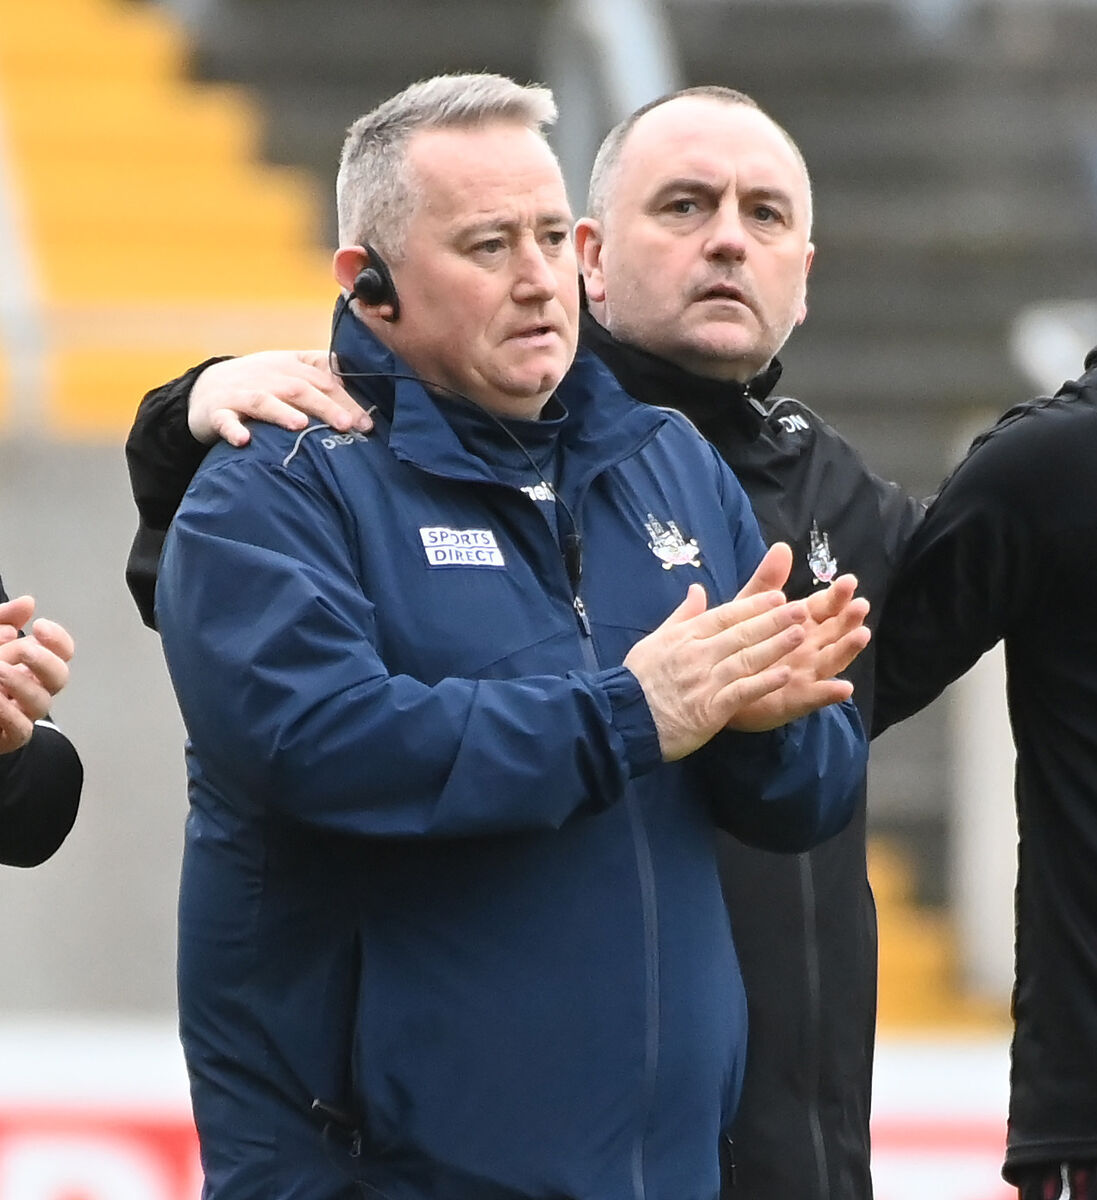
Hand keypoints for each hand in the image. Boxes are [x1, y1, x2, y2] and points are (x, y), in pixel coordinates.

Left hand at [0, 599, 74, 754]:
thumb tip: (28, 603)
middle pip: (59, 677)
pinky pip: (21, 730)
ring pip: (41, 703)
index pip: (62, 652)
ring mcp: (20, 713)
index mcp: (28, 664)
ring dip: (21, 684)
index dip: (58, 640)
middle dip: (45, 661)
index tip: (40, 626)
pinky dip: (10, 714)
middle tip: (23, 650)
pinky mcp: (7, 738)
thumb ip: (2, 617)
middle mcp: (29, 688)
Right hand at [188, 350, 371, 446]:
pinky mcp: (218, 412)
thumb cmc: (261, 384)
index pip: (323, 380)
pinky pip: (225, 420)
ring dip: (281, 412)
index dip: (346, 399)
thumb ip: (322, 372)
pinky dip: (233, 429)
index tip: (367, 422)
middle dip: (325, 407)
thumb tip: (357, 382)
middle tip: (347, 425)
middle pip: (300, 389)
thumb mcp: (290, 371)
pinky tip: (243, 441)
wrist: (206, 389)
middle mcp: (268, 377)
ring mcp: (242, 394)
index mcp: (290, 366)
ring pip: (264, 401)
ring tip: (300, 425)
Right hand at [624, 544, 812, 761]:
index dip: (754, 606)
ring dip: (776, 645)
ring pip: (747, 658)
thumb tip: (697, 590)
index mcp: (685, 636)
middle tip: (802, 608)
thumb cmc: (637, 680)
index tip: (778, 596)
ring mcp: (705, 681)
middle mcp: (698, 654)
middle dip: (774, 620)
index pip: (725, 615)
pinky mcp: (710, 709)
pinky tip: (786, 674)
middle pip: (742, 633)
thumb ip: (680, 616)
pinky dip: (764, 682)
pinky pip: (742, 692)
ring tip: (801, 634)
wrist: (624, 718)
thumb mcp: (654, 640)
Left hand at [727, 569, 870, 732]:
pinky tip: (844, 687)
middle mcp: (809, 648)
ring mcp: (806, 674)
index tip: (848, 581)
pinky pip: (816, 696)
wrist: (715, 682)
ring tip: (861, 635)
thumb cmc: (735, 642)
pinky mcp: (796, 699)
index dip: (836, 595)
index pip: (823, 607)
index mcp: (800, 624)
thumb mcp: (749, 607)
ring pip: (832, 660)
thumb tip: (782, 546)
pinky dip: (830, 692)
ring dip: (847, 649)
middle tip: (860, 605)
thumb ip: (767, 580)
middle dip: (848, 618)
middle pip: (834, 631)